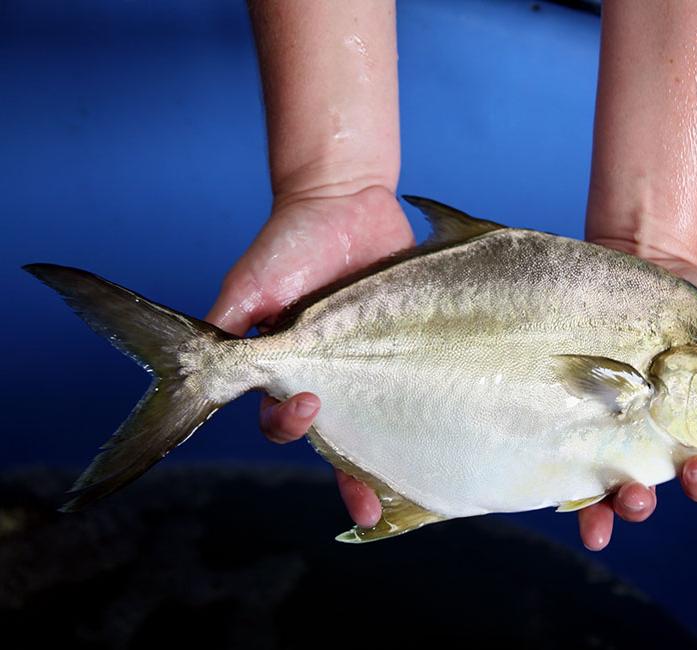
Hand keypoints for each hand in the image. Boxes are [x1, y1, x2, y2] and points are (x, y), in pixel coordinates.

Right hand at [206, 185, 412, 529]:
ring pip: (384, 424)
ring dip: (394, 461)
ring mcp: (375, 364)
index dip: (291, 427)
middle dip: (352, 478)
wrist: (346, 199)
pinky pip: (420, 387)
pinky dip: (430, 413)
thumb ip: (229, 326)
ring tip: (412, 494)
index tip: (308, 408)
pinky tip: (447, 438)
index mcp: (289, 369)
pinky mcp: (412, 347)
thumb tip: (205, 372)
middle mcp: (333, 375)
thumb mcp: (251, 282)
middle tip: (368, 507)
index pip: (283, 418)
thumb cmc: (290, 241)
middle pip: (341, 439)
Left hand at [575, 238, 696, 550]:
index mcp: (684, 437)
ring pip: (604, 488)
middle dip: (641, 502)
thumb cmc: (694, 322)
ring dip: (607, 510)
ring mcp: (604, 436)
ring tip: (605, 499)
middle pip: (644, 492)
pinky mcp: (571, 418)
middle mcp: (642, 446)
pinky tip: (568, 506)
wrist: (651, 272)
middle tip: (641, 493)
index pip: (695, 476)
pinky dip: (574, 495)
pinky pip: (567, 461)